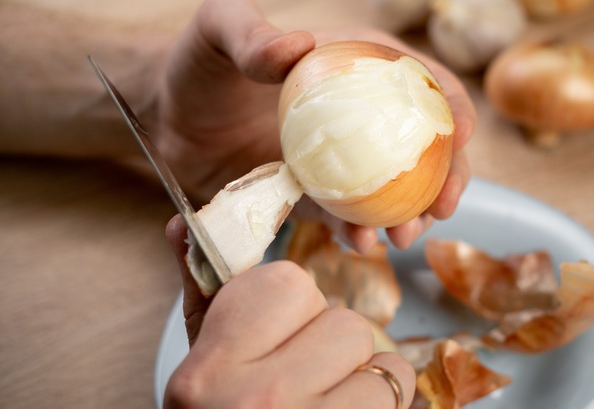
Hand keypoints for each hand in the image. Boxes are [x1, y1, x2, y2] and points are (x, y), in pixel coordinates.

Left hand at [151, 0, 475, 251]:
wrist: (169, 120)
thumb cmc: (199, 63)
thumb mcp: (218, 29)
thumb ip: (252, 33)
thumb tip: (298, 48)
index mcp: (356, 65)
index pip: (421, 81)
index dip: (452, 107)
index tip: (461, 137)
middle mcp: (360, 114)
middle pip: (425, 145)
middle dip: (447, 178)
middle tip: (441, 208)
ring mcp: (342, 159)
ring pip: (396, 189)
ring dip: (411, 215)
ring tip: (402, 237)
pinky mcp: (317, 194)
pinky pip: (349, 216)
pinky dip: (362, 231)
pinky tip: (361, 243)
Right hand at [164, 215, 415, 407]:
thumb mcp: (199, 359)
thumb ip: (200, 289)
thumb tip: (180, 219)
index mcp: (211, 367)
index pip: (292, 284)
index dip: (295, 307)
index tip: (279, 334)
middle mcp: (258, 400)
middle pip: (345, 324)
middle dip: (333, 347)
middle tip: (305, 376)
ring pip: (381, 362)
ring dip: (366, 378)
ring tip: (330, 398)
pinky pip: (397, 397)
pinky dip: (383, 402)